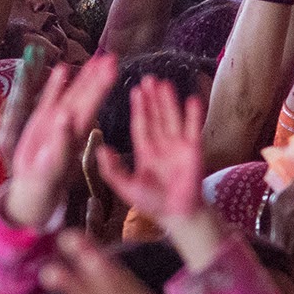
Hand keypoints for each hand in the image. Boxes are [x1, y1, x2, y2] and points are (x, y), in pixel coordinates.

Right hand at [0, 53, 114, 227]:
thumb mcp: (55, 162)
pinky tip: (61, 68)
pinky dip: (56, 83)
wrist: (34, 182)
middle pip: (87, 94)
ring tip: (95, 58)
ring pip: (73, 92)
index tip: (112, 69)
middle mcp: (71, 120)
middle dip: (99, 75)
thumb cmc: (48, 177)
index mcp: (79, 130)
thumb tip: (66, 115)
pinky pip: (50, 97)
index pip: (93, 103)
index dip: (102, 85)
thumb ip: (61, 139)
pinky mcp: (42, 118)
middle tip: (112, 57)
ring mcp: (57, 117)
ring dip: (83, 75)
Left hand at [91, 76, 204, 224]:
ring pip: (172, 118)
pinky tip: (191, 99)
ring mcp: (178, 146)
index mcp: (145, 151)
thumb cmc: (152, 202)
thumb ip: (112, 170)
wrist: (177, 214)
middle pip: (156, 116)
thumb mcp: (126, 187)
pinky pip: (193, 129)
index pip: (141, 124)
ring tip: (164, 83)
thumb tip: (100, 150)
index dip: (138, 108)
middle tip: (148, 79)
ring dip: (169, 101)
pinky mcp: (193, 150)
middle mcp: (162, 145)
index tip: (135, 90)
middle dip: (152, 99)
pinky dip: (193, 115)